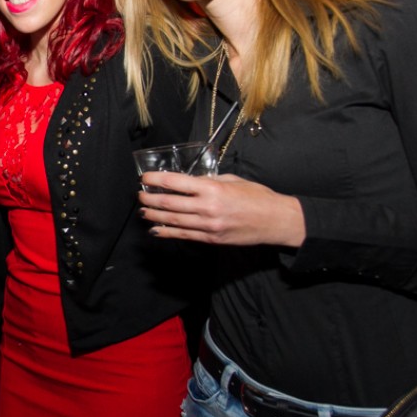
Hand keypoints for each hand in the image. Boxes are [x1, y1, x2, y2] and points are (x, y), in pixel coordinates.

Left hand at [138, 172, 305, 246]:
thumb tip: (190, 181)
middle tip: (140, 195)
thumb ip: (209, 181)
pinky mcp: (211, 238)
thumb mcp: (232, 180)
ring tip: (144, 211)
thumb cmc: (257, 197)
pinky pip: (184, 235)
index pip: (176, 182)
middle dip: (151, 198)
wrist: (276, 220)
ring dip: (155, 216)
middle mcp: (208, 207)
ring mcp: (208, 225)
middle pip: (170, 203)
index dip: (156, 180)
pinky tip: (156, 229)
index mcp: (213, 188)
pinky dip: (168, 232)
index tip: (145, 178)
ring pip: (173, 220)